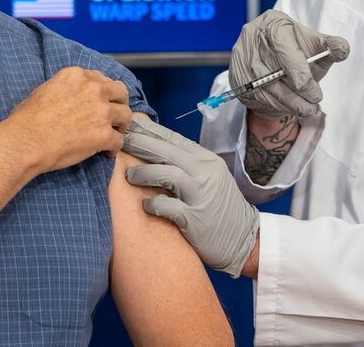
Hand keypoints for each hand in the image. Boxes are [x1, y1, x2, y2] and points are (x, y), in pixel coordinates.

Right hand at [1, 67, 131, 172]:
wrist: (25, 141)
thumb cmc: (27, 119)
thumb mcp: (46, 89)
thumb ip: (67, 88)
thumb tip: (73, 98)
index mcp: (77, 76)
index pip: (102, 79)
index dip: (104, 93)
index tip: (102, 102)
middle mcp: (93, 89)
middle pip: (121, 92)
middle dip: (119, 104)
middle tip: (114, 116)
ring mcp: (101, 112)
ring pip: (126, 115)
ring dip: (120, 126)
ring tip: (113, 135)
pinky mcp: (104, 134)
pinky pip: (119, 141)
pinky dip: (114, 148)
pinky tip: (106, 152)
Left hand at [122, 116, 257, 277]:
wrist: (243, 239)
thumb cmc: (219, 207)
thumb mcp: (208, 177)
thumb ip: (185, 163)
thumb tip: (154, 147)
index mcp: (206, 161)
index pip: (173, 139)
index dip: (149, 130)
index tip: (130, 124)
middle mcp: (205, 174)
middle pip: (167, 151)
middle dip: (140, 144)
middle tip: (120, 142)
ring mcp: (201, 196)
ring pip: (167, 174)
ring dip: (144, 173)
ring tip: (129, 175)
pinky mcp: (195, 219)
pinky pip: (168, 207)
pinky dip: (154, 203)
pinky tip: (145, 205)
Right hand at [230, 9, 349, 119]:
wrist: (276, 67)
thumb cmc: (298, 54)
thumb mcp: (316, 48)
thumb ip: (331, 47)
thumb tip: (342, 49)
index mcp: (273, 22)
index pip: (280, 40)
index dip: (293, 64)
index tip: (306, 82)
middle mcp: (252, 36)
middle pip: (272, 67)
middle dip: (297, 88)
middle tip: (315, 98)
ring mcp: (242, 58)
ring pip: (266, 86)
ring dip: (289, 101)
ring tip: (308, 108)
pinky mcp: (236, 78)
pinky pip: (258, 96)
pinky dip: (277, 105)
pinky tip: (291, 107)